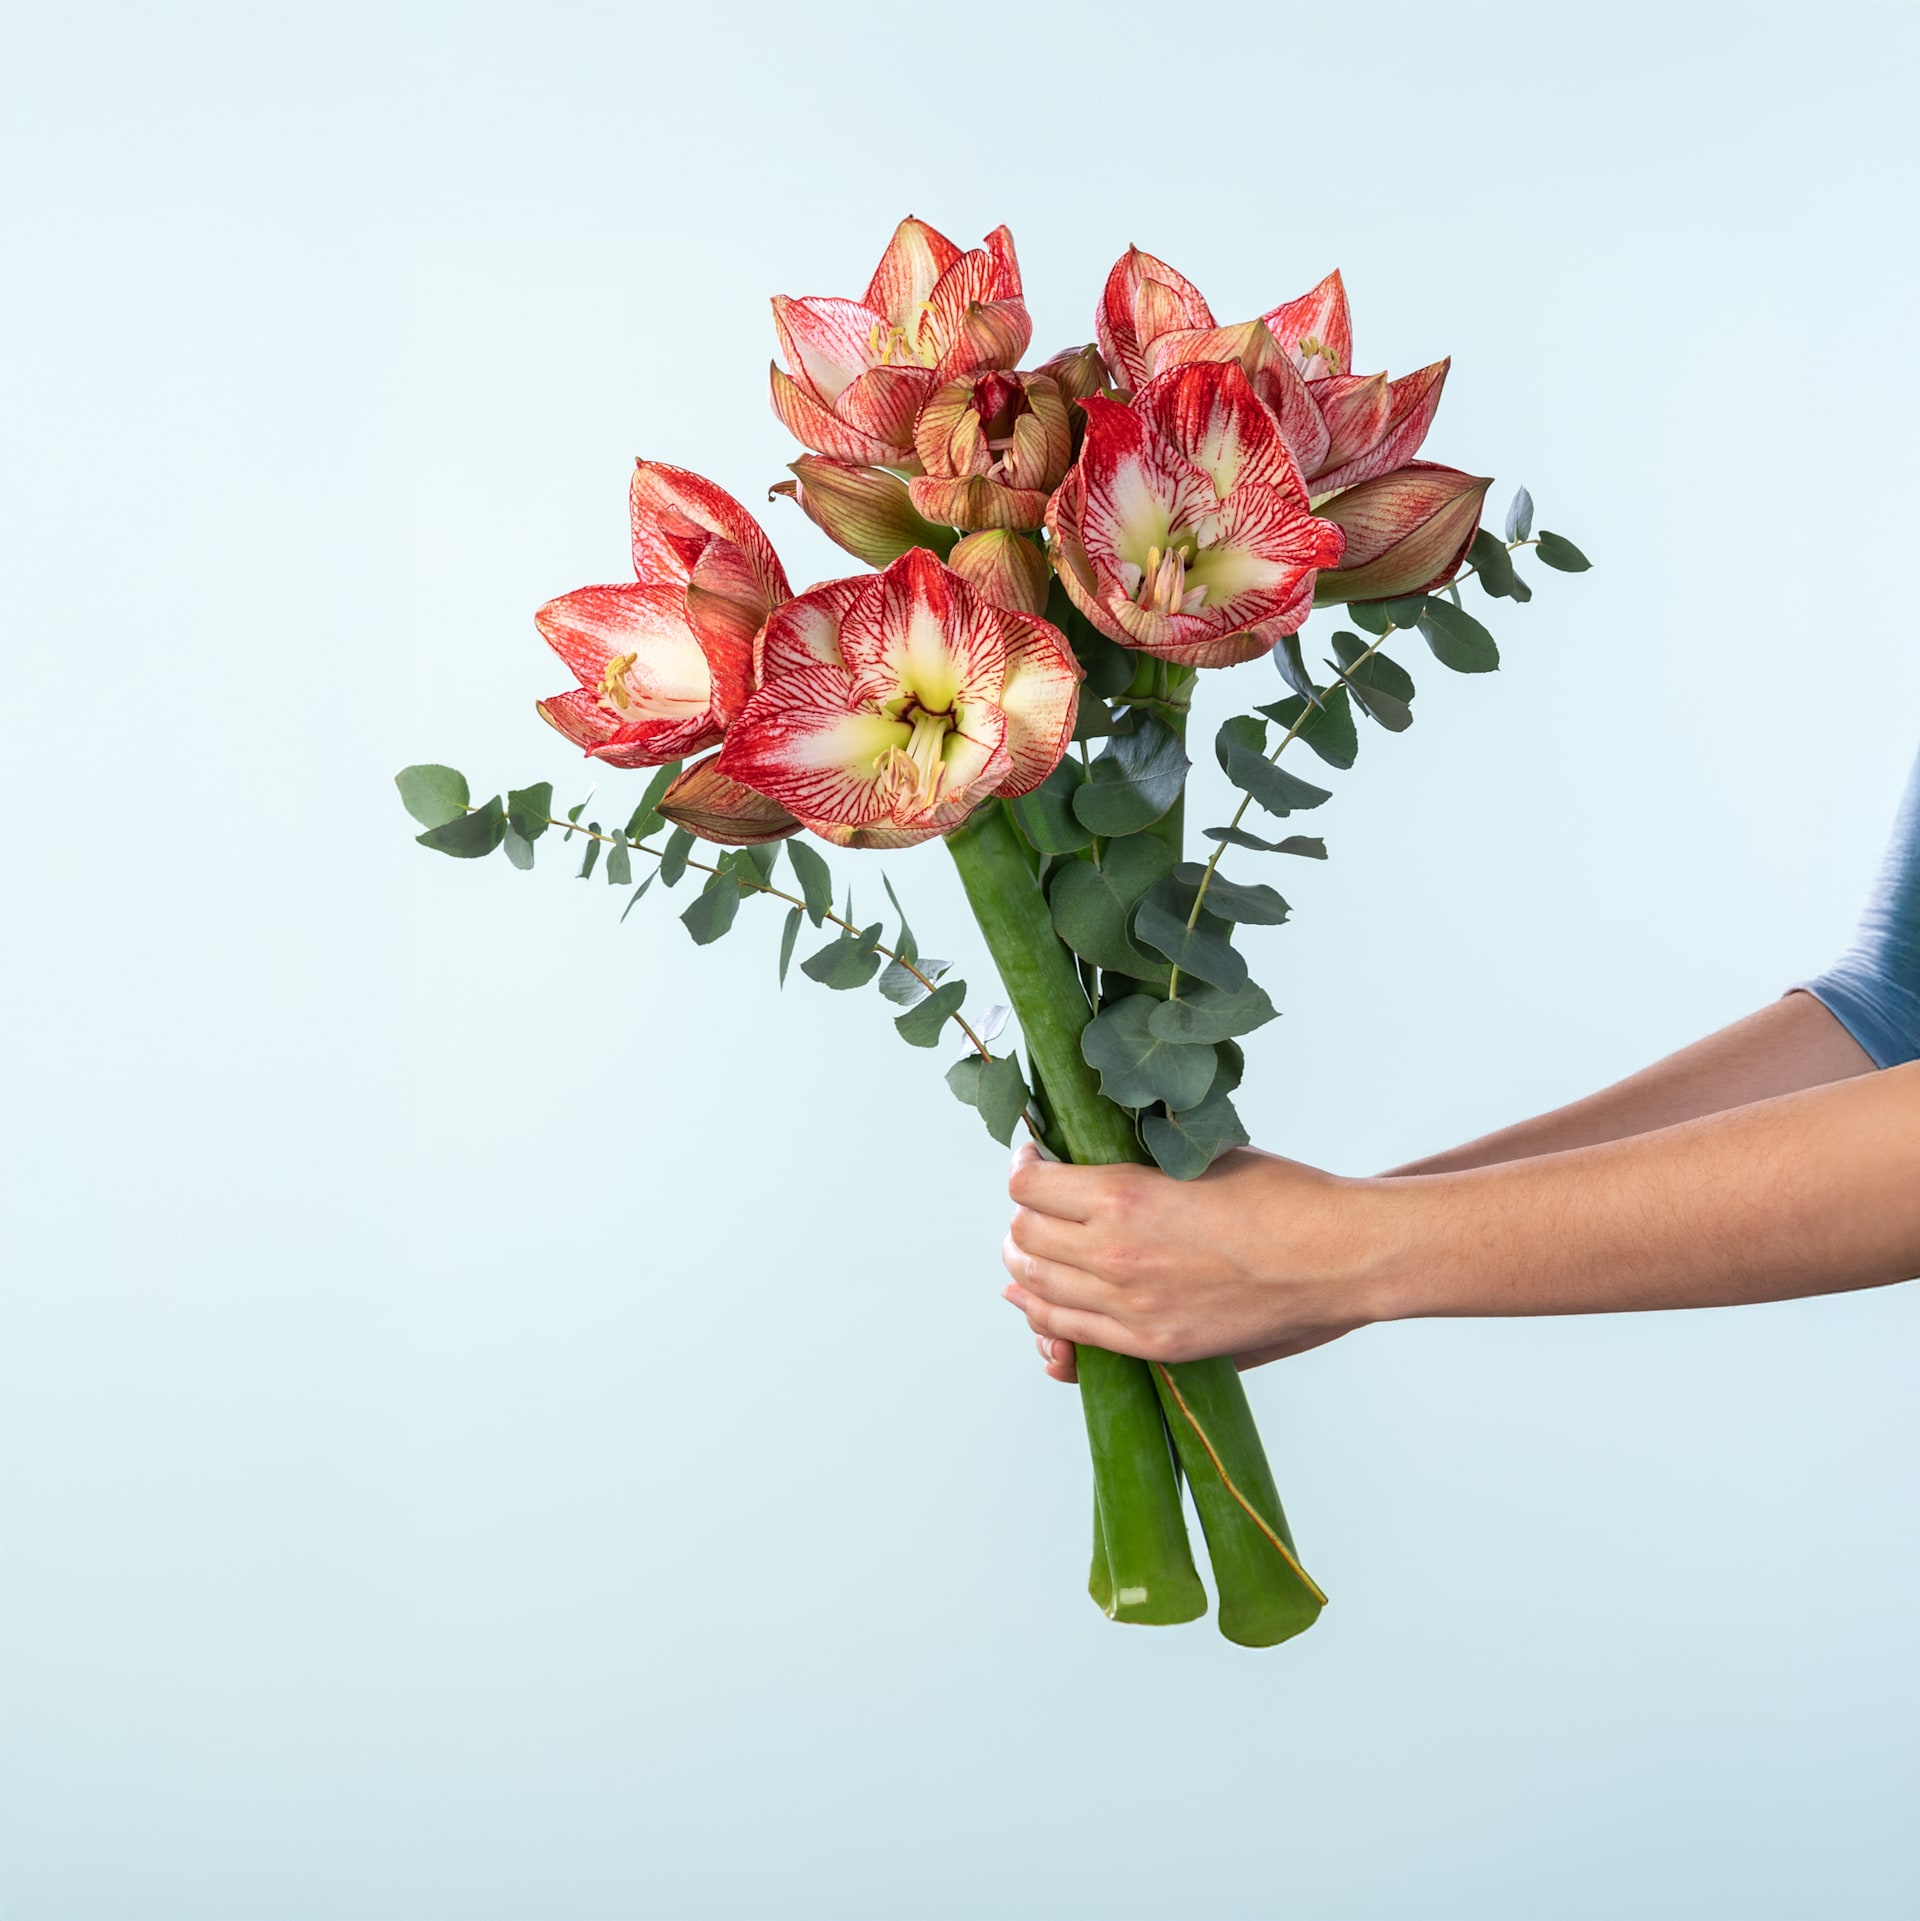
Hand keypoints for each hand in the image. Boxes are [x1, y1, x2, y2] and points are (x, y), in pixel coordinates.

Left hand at [1000, 1141, 1386, 1383]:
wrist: (1336, 1257)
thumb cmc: (1278, 1195)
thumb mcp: (1196, 1155)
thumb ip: (1136, 1163)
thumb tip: (1088, 1159)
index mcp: (1124, 1197)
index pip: (1029, 1187)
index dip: (1024, 1167)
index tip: (1035, 1157)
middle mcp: (1115, 1256)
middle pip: (1024, 1238)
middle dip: (1021, 1215)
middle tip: (1035, 1202)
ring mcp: (1132, 1308)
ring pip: (1035, 1289)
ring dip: (1024, 1263)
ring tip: (1031, 1246)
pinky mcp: (1155, 1344)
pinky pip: (1069, 1333)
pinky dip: (1043, 1313)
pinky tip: (1043, 1296)